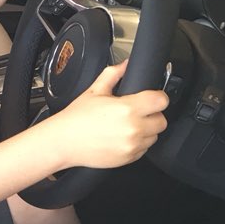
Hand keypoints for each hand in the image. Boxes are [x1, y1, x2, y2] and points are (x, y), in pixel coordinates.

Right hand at [45, 60, 168, 168]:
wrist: (63, 142)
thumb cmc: (76, 118)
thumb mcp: (93, 91)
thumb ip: (112, 74)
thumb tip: (125, 65)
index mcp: (127, 108)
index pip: (161, 101)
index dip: (157, 97)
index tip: (150, 98)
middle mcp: (133, 128)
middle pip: (161, 120)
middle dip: (151, 115)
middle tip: (136, 113)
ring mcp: (132, 145)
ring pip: (154, 136)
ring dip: (146, 130)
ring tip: (126, 126)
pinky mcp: (129, 158)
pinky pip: (144, 149)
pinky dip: (137, 143)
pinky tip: (121, 137)